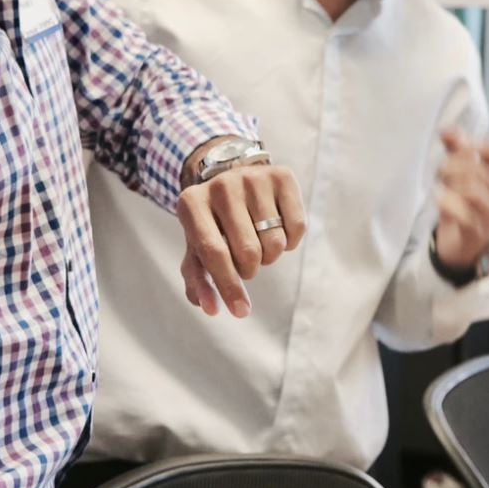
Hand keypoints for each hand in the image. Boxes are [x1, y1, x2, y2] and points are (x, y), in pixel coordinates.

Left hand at [176, 162, 305, 317]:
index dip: (228, 286)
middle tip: (245, 262)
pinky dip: (290, 242)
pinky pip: (297, 228)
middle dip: (250, 270)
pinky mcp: (282, 175)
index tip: (241, 312)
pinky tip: (277, 229)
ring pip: (275, 243)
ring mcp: (253, 177)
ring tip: (258, 243)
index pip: (213, 253)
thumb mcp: (197, 248)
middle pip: (248, 252)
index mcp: (191, 203)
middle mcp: (221, 185)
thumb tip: (211, 308)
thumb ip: (199, 280)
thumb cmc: (213, 224)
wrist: (231, 177)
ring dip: (269, 256)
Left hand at [433, 128, 488, 270]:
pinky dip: (446, 202)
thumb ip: (455, 148)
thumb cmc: (465, 202)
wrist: (462, 242)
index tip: (451, 149)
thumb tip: (446, 130)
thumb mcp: (461, 172)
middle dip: (451, 165)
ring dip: (449, 184)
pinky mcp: (479, 232)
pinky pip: (463, 213)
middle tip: (440, 172)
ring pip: (471, 189)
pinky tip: (438, 197)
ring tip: (440, 185)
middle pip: (475, 168)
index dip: (465, 144)